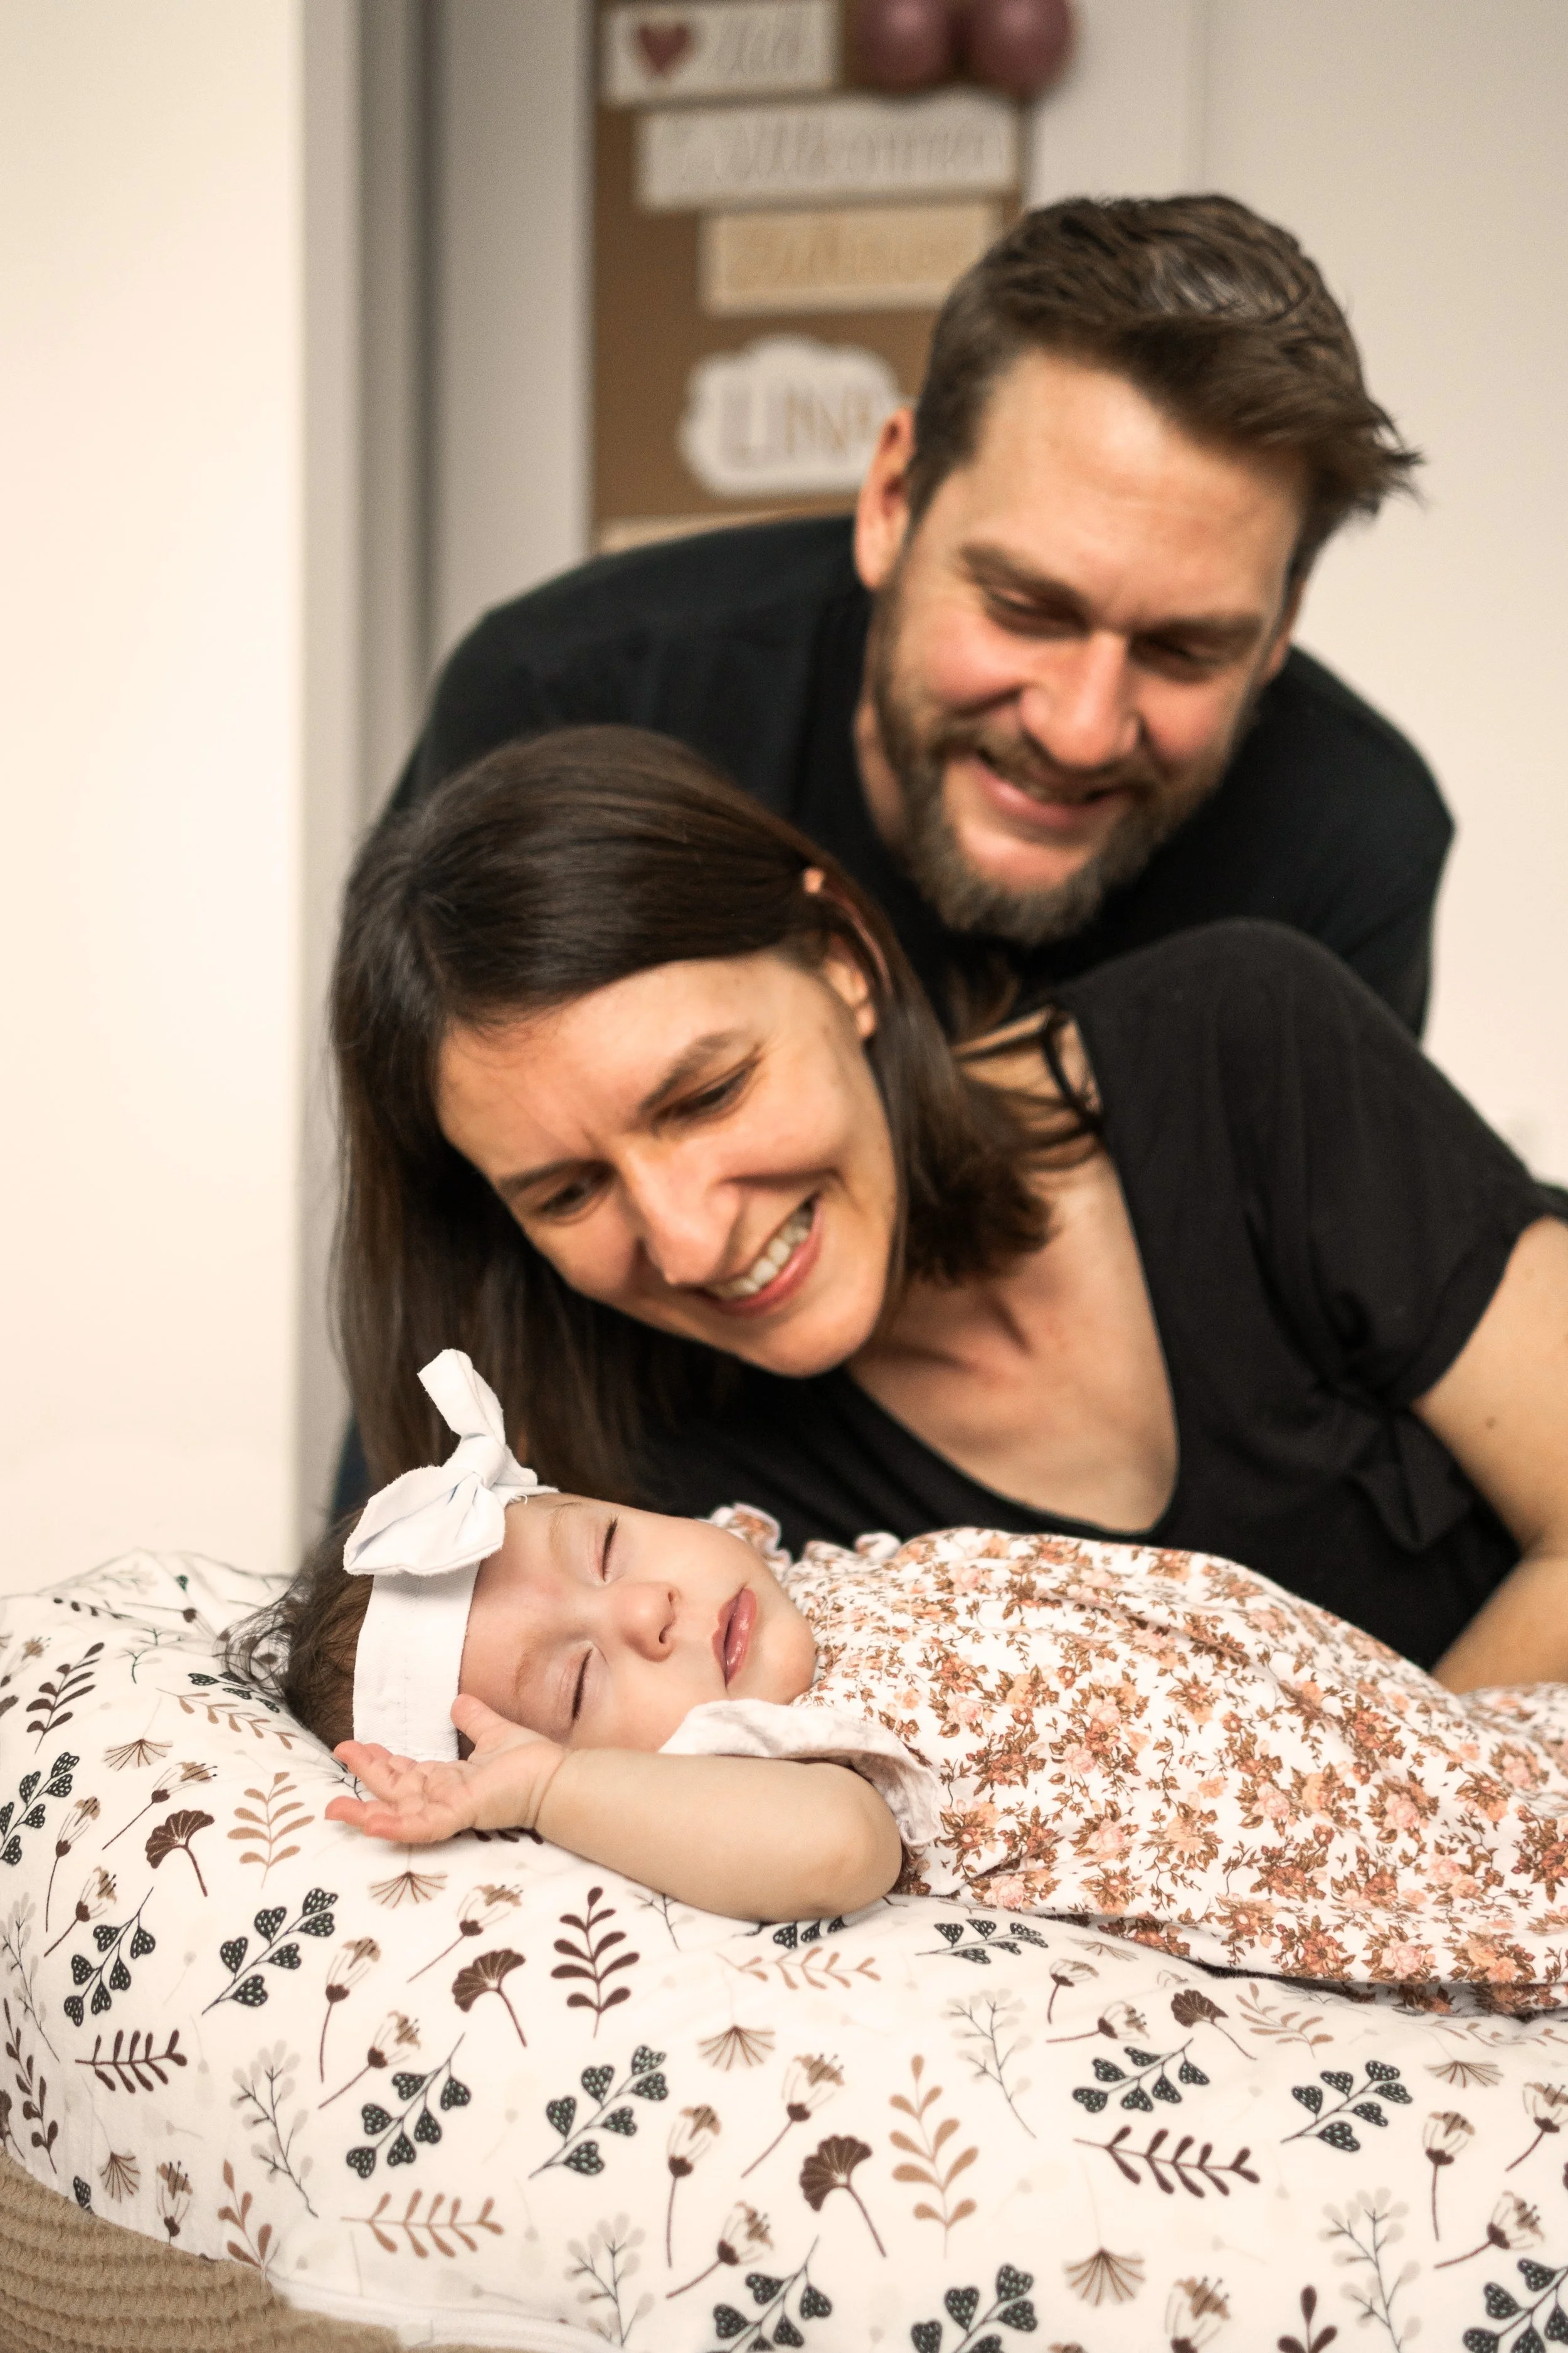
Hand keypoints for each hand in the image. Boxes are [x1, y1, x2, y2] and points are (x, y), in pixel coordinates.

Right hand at [326, 1694, 565, 1844]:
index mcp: (448, 1781)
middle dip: (365, 1776)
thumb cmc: (531, 1762)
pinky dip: (395, 1825)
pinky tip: (370, 1821)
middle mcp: (443, 1798)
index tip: (356, 1745)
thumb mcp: (493, 1733)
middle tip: (338, 1757)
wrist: (557, 1778)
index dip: (381, 1760)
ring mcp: (448, 1810)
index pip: (406, 1772)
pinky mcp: (459, 1816)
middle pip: (394, 1789)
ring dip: (365, 1811)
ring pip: (398, 1812)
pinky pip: (421, 1825)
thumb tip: (458, 1702)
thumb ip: (474, 1719)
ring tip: (334, 1807)